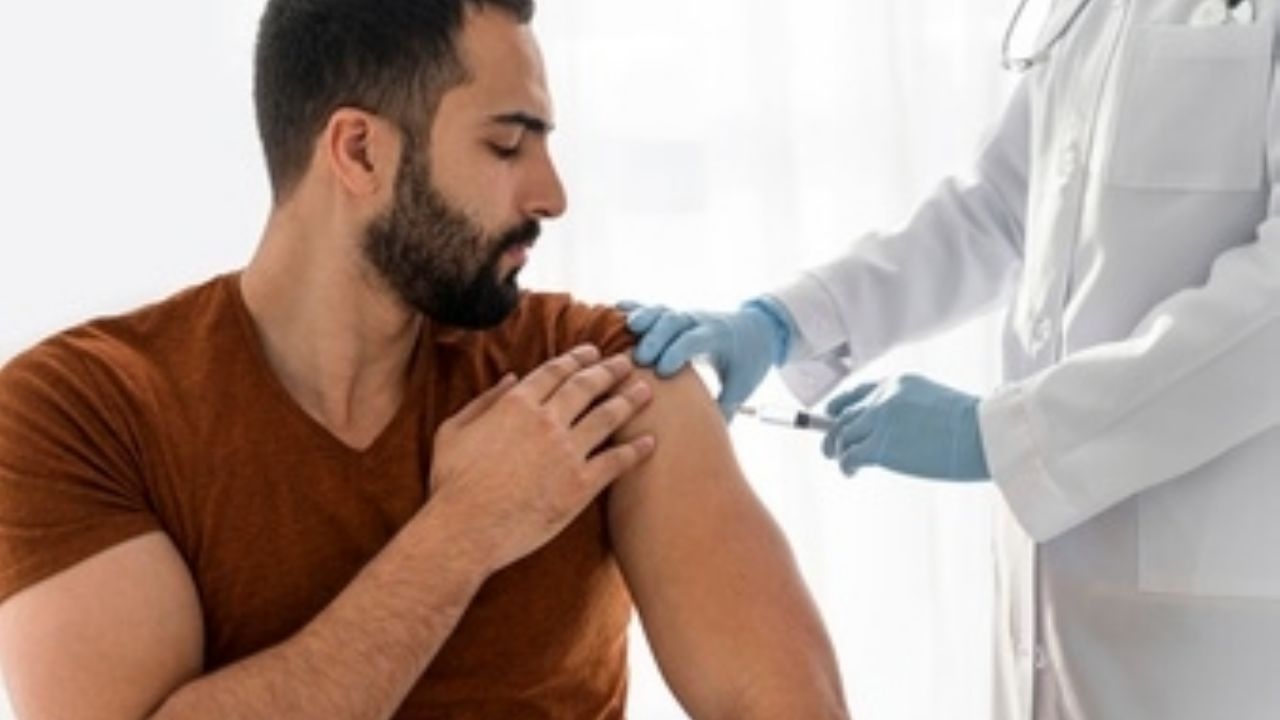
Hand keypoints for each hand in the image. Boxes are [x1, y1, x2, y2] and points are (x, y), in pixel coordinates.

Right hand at [429, 345, 656, 573]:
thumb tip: (508, 379)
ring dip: (629, 400)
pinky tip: (649, 442)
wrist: (465, 528)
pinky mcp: (580, 485)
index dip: (577, 359)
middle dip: (609, 371)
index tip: (592, 353)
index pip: (555, 371)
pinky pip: (615, 461)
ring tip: (645, 390)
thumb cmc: (452, 484)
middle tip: (627, 363)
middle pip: (587, 386)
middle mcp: (547, 421)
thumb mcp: (453, 431)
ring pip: (607, 416)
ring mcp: (567, 452)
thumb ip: (483, 401)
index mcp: (516, 404)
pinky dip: (635, 450)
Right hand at [621, 302, 785, 418]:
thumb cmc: (750, 360)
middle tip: (640, 359)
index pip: (695, 340)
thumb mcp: (743, 385)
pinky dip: (637, 309)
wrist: (760, 330)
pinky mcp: (679, 315)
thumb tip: (712, 440)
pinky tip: (618, 309)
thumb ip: (726, 407)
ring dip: (645, 319)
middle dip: (657, 338)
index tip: (663, 370)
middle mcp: (702, 322)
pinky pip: (656, 310)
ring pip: (664, 312)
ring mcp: (689, 316)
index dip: (678, 352)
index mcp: (720, 337)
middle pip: (676, 322)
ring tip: (627, 329)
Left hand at [821, 374, 989, 480]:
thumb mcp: (934, 403)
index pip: (858, 392)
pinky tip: (851, 473)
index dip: (841, 405)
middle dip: (833, 432)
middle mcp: (883, 398)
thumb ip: (906, 410)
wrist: (983, 434)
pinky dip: (846, 466)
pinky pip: (849, 456)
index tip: (832, 415)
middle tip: (830, 448)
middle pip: (844, 415)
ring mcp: (880, 421)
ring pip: (842, 436)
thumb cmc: (972, 425)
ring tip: (843, 462)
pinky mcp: (880, 447)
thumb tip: (888, 433)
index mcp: (897, 383)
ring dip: (838, 451)